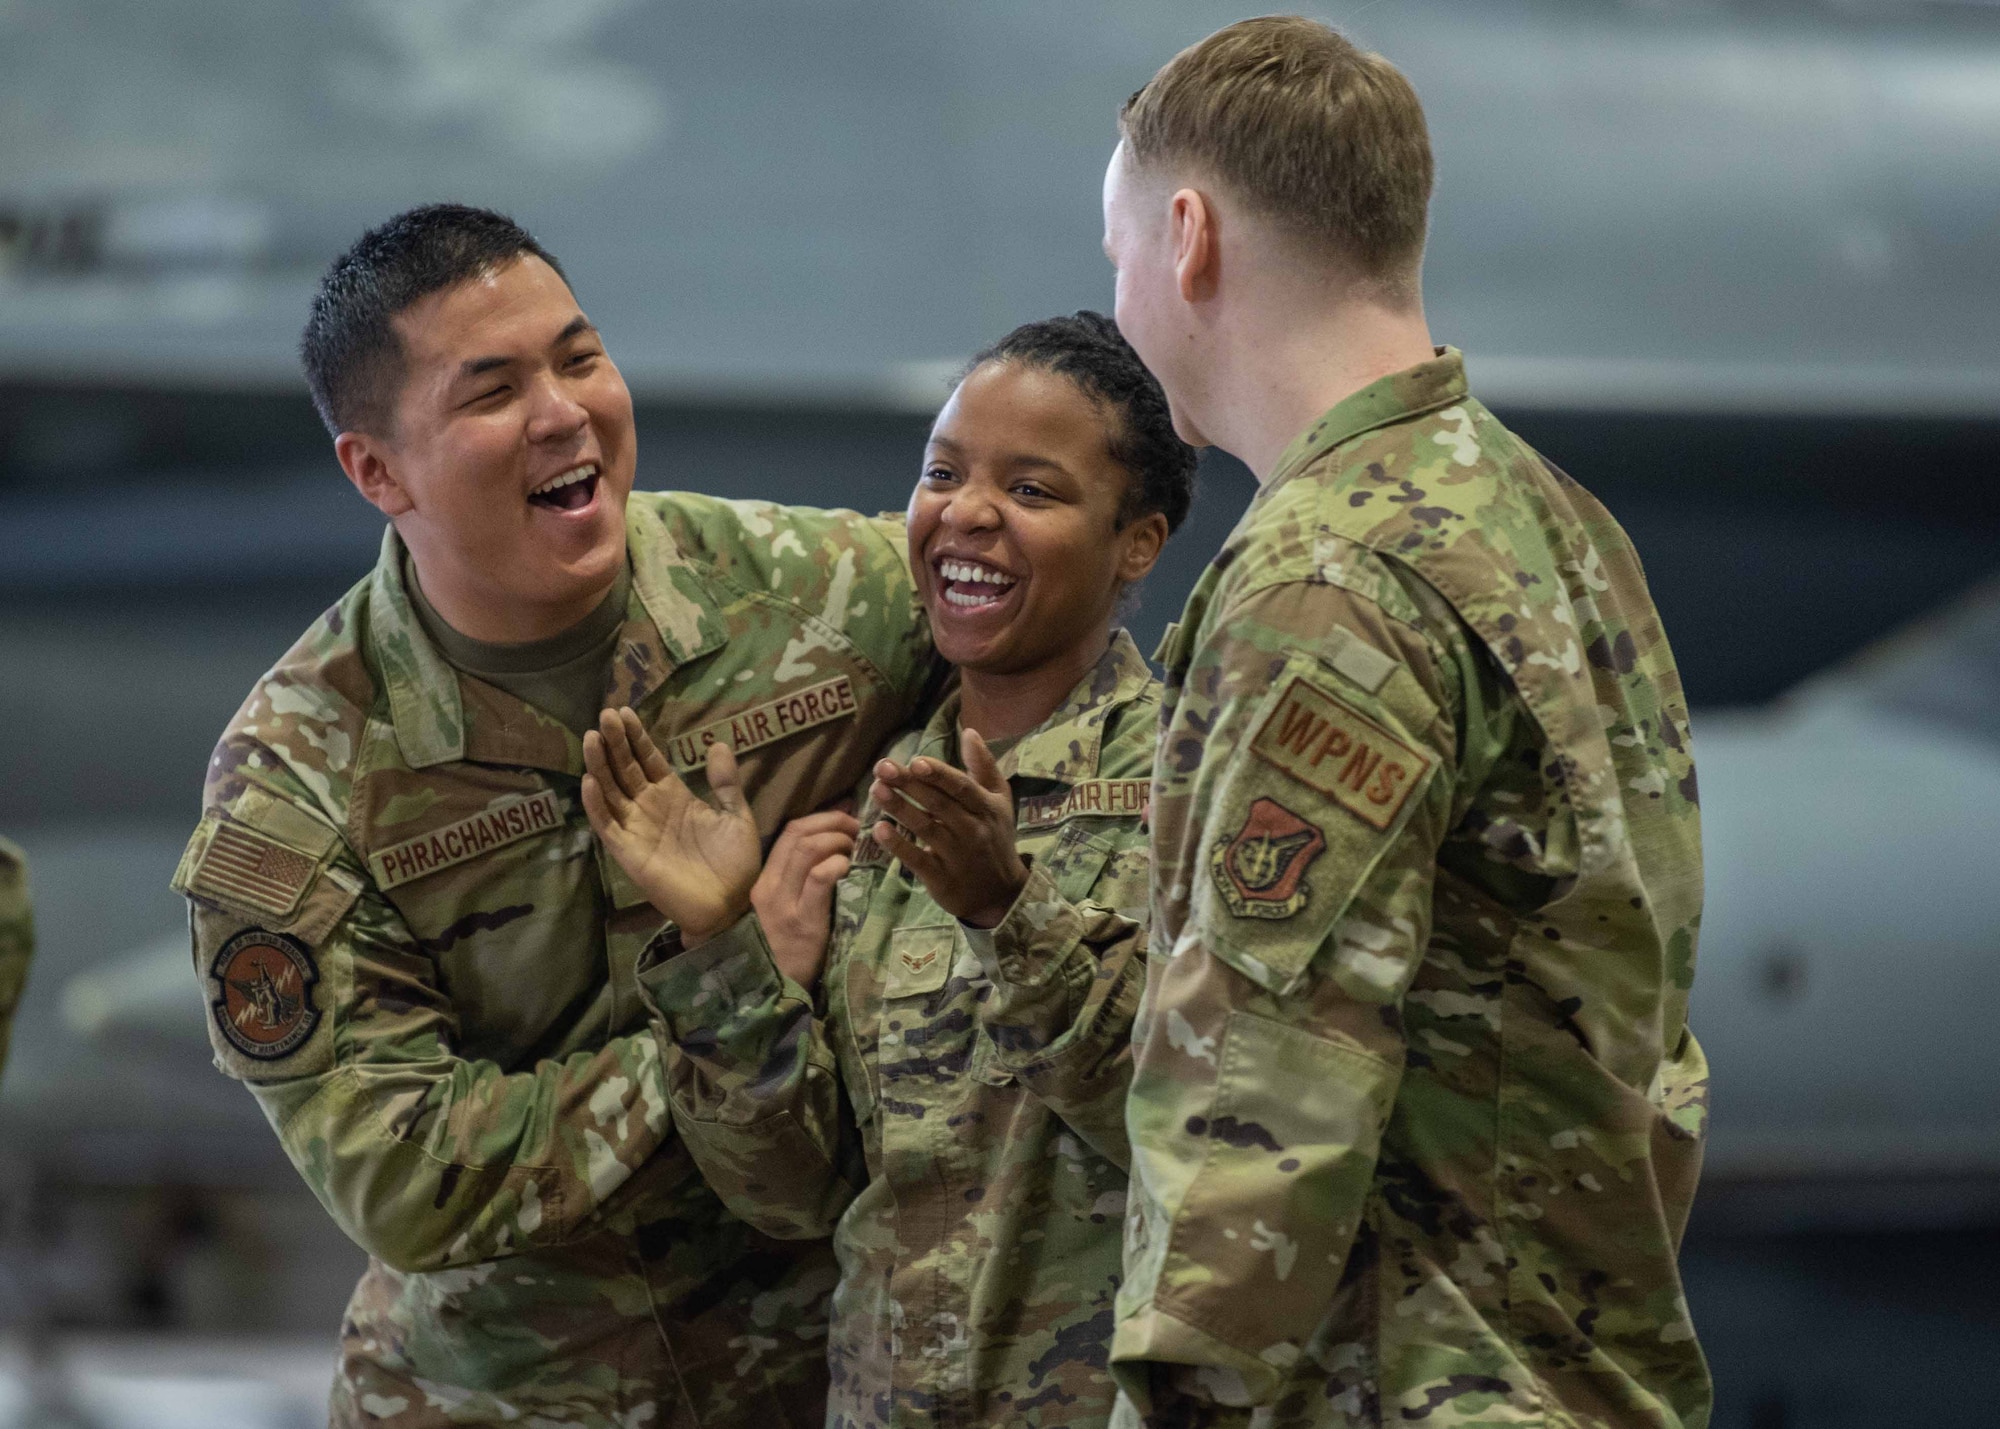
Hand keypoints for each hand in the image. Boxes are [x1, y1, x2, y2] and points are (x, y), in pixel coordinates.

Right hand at [581, 708, 759, 944]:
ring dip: (600, 765)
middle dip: (615, 742)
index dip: (636, 738)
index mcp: (675, 797)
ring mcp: (637, 829)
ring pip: (611, 791)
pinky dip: (597, 804)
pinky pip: (607, 825)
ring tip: (593, 737)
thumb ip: (726, 783)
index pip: (649, 760)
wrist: (733, 906)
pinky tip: (590, 781)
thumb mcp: (737, 816)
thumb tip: (718, 744)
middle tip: (606, 714)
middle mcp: (651, 809)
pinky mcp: (629, 852)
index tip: (624, 712)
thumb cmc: (736, 864)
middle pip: (626, 769)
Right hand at [750, 811, 858, 987]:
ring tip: (857, 848)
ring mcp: (784, 903)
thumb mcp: (786, 910)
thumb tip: (836, 845)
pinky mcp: (802, 921)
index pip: (790, 831)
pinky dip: (839, 864)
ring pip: (808, 849)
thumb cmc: (787, 951)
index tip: (847, 821)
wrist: (772, 992)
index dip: (822, 818)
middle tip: (859, 829)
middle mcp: (769, 887)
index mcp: (764, 881)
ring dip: (839, 840)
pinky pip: (820, 878)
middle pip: (799, 832)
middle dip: (834, 822)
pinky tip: (850, 869)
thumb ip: (802, 881)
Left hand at [869, 728, 1026, 927]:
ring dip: (899, 808)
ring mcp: (957, 856)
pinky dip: (898, 845)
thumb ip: (984, 767)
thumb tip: (970, 732)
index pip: (960, 787)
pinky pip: (917, 860)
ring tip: (876, 790)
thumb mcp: (999, 801)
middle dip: (909, 784)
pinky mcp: (941, 878)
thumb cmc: (995, 838)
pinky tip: (879, 829)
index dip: (937, 774)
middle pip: (938, 804)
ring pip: (926, 828)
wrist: (1001, 894)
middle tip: (882, 768)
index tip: (914, 761)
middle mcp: (973, 830)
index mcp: (986, 808)